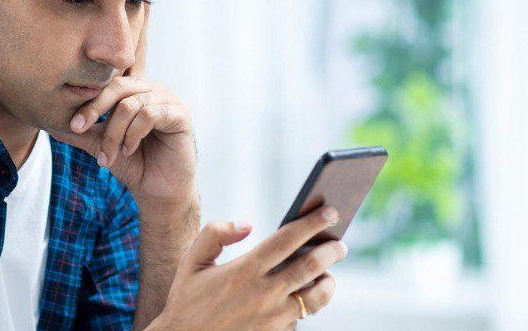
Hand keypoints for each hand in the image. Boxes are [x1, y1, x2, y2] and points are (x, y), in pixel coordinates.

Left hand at [50, 75, 194, 203]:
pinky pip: (150, 114)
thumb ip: (80, 133)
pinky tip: (128, 151)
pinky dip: (133, 134)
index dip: (88, 101)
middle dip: (95, 109)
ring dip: (114, 133)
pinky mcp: (181, 115)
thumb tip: (48, 123)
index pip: (108, 84)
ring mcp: (169, 100)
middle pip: (118, 87)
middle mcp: (153, 90)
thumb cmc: (133, 165)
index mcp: (135, 91)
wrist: (158, 191)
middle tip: (79, 129)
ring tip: (107, 156)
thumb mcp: (100, 146)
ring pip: (131, 104)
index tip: (72, 124)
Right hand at [147, 206, 347, 330]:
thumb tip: (247, 224)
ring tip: (329, 273)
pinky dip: (312, 303)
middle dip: (331, 250)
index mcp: (243, 270)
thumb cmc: (187, 301)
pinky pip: (303, 316)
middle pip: (310, 266)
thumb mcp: (191, 262)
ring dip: (328, 281)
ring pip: (316, 296)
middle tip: (340, 244)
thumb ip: (214, 234)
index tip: (329, 212)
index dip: (312, 223)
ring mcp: (272, 316)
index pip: (287, 240)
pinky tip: (311, 293)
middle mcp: (262, 293)